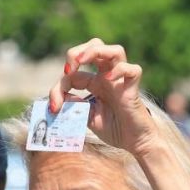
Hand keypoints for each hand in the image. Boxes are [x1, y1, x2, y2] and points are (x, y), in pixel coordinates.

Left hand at [48, 39, 158, 157]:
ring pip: (116, 51)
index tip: (54, 107)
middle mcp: (108, 77)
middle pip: (95, 46)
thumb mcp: (86, 117)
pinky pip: (133, 70)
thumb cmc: (114, 129)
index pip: (74, 73)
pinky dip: (120, 70)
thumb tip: (55, 100)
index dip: (59, 87)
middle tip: (68, 69)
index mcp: (95, 82)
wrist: (135, 143)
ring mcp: (121, 81)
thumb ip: (74, 106)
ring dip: (95, 51)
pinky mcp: (133, 89)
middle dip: (77, 51)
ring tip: (81, 61)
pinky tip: (109, 79)